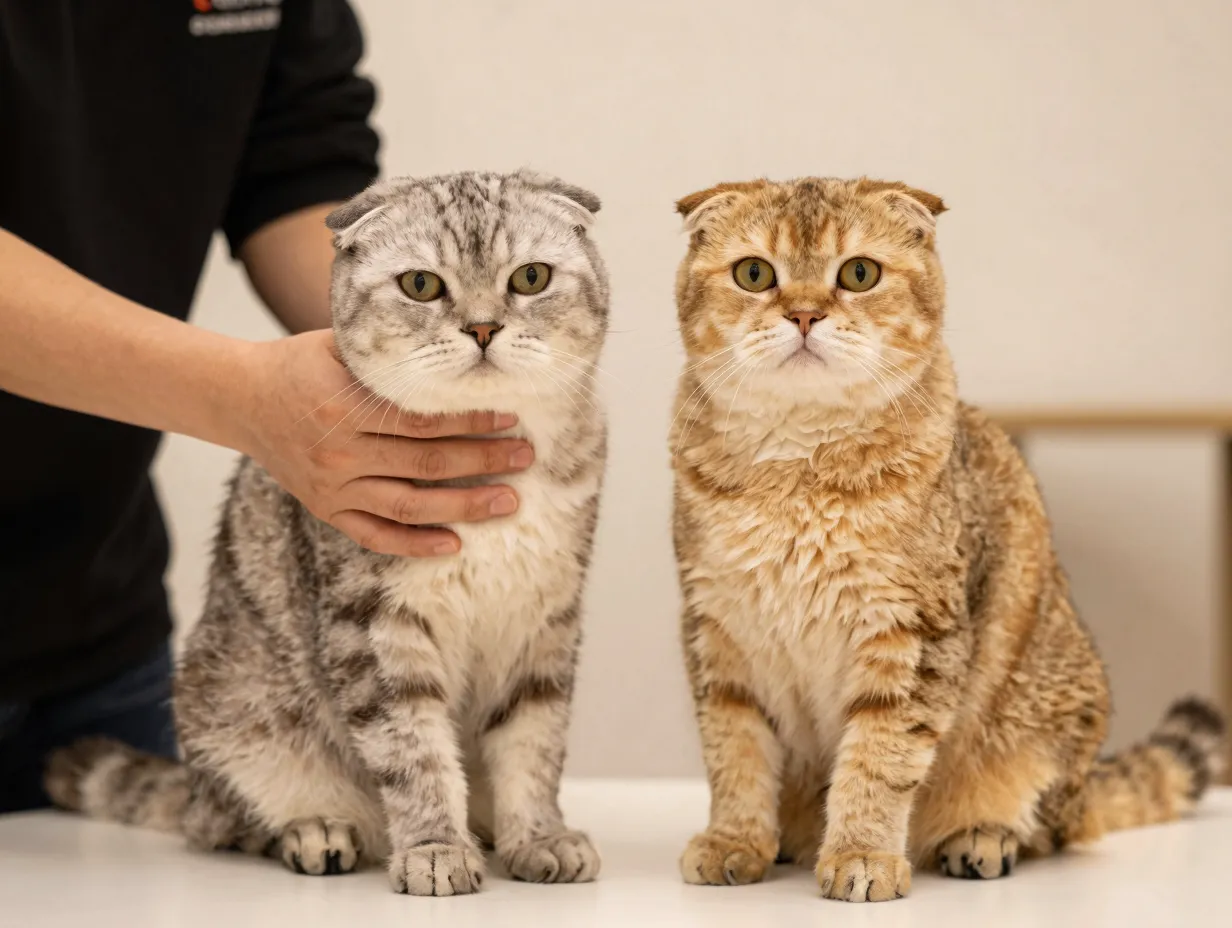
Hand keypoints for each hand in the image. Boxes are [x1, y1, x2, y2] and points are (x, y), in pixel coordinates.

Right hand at [237, 330, 532, 556]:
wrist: (241, 399)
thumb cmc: (299, 364)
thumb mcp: (338, 343)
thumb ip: (388, 351)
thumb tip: (454, 342)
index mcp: (343, 404)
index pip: (423, 418)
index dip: (471, 421)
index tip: (510, 417)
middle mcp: (339, 451)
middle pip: (426, 462)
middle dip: (483, 462)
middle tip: (525, 459)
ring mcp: (332, 486)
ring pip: (409, 505)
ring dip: (464, 506)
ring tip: (507, 502)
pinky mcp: (326, 509)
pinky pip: (375, 535)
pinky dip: (414, 544)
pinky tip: (454, 544)